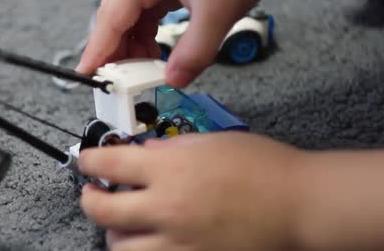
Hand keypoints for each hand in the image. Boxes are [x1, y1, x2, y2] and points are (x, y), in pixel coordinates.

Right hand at [75, 0, 287, 87]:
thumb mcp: (218, 11)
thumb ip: (195, 51)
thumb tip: (173, 80)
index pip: (112, 16)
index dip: (98, 48)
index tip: (86, 75)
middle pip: (115, 17)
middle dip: (114, 51)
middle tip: (115, 83)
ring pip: (130, 18)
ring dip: (132, 46)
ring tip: (140, 73)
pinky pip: (146, 16)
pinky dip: (147, 38)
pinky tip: (155, 54)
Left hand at [79, 132, 303, 250]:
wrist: (297, 203)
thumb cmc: (261, 167)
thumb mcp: (209, 142)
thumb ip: (169, 149)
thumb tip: (142, 155)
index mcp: (169, 170)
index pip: (108, 164)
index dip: (88, 161)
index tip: (86, 162)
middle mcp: (166, 208)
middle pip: (101, 210)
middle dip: (89, 200)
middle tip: (93, 194)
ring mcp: (177, 242)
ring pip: (119, 247)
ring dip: (116, 233)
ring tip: (125, 224)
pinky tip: (150, 242)